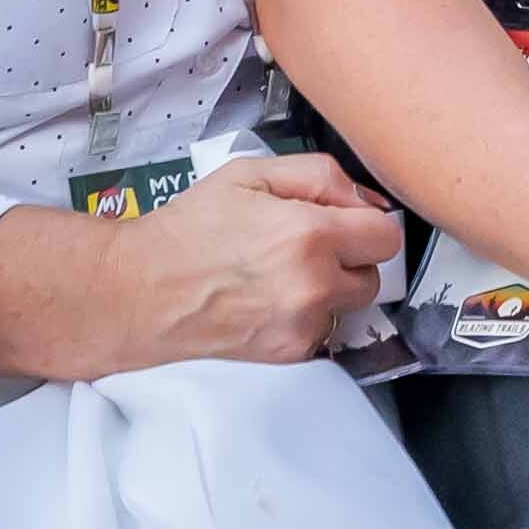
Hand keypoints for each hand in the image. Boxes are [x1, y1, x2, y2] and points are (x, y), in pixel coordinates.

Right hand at [107, 154, 400, 365]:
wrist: (140, 292)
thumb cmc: (189, 229)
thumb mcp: (251, 174)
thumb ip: (320, 177)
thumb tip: (369, 200)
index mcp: (309, 235)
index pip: (387, 236)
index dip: (365, 223)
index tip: (342, 222)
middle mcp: (313, 286)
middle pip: (373, 275)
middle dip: (349, 258)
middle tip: (305, 247)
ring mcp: (302, 326)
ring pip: (348, 306)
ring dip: (329, 290)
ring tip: (281, 275)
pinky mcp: (288, 355)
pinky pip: (322, 331)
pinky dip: (306, 317)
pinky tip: (269, 301)